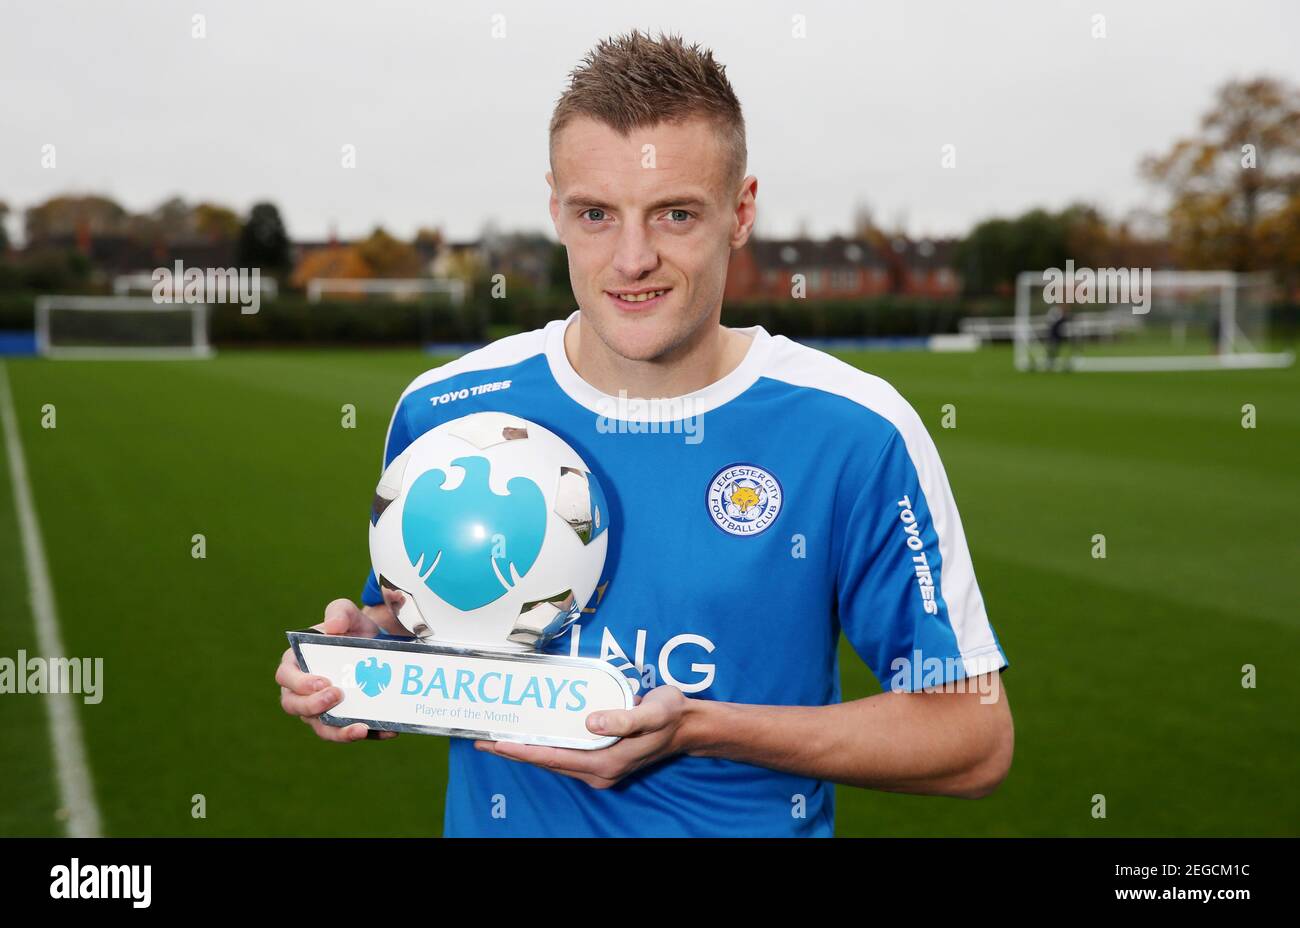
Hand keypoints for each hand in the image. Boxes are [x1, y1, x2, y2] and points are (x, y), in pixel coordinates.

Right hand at [275, 598, 399, 742]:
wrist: (376, 645)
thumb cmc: (351, 630)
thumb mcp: (347, 613)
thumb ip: (339, 612)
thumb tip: (333, 627)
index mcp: (296, 664)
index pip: (286, 677)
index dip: (299, 683)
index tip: (322, 681)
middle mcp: (303, 692)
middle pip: (296, 707)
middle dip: (314, 706)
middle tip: (337, 696)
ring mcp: (322, 710)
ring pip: (322, 728)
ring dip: (339, 732)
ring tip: (360, 728)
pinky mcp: (344, 721)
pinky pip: (351, 732)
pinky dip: (369, 735)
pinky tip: (388, 731)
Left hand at [473, 685, 693, 787]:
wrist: (688, 726)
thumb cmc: (670, 715)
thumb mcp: (651, 712)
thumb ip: (622, 717)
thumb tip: (590, 722)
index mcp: (606, 763)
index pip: (554, 757)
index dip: (523, 750)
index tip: (496, 742)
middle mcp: (599, 770)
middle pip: (548, 761)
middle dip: (516, 750)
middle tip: (484, 738)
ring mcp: (600, 767)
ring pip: (554, 759)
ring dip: (528, 749)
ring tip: (499, 737)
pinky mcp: (602, 759)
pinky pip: (565, 754)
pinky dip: (545, 745)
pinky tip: (533, 734)